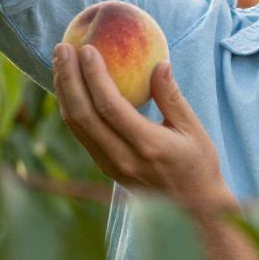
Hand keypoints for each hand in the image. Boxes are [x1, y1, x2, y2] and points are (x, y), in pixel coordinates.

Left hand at [52, 42, 229, 208]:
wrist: (191, 210)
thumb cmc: (198, 166)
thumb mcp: (194, 131)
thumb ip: (172, 97)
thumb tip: (159, 63)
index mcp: (147, 146)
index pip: (110, 106)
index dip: (94, 76)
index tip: (87, 49)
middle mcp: (122, 158)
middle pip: (83, 115)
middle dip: (68, 78)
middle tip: (62, 48)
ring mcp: (109, 166)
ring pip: (76, 125)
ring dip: (64, 91)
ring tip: (60, 62)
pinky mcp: (104, 167)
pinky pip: (80, 133)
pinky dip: (71, 106)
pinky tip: (70, 86)